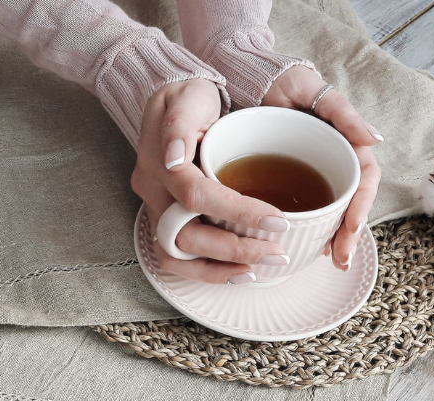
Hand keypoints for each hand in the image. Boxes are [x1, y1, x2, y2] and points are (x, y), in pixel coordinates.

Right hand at [131, 79, 288, 283]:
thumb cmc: (189, 97)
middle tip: (277, 251)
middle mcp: (153, 192)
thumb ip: (180, 122)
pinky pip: (179, 259)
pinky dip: (209, 271)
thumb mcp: (189, 95)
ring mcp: (156, 210)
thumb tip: (175, 158)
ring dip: (220, 269)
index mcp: (159, 161)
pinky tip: (241, 272)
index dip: (239, 212)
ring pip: (176, 257)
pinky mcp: (165, 222)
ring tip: (258, 270)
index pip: (197, 196)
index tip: (280, 220)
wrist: (172, 106)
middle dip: (234, 250)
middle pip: (185, 236)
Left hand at [263, 66, 381, 270]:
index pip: (364, 180)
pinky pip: (310, 210)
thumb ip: (342, 113)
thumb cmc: (281, 81)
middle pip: (351, 204)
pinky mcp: (293, 182)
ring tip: (332, 261)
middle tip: (341, 259)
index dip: (361, 206)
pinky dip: (314, 230)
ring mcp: (314, 174)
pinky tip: (312, 247)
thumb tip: (375, 140)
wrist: (246, 81)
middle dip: (349, 234)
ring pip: (334, 212)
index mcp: (345, 143)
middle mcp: (334, 161)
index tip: (352, 228)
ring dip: (336, 239)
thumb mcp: (311, 89)